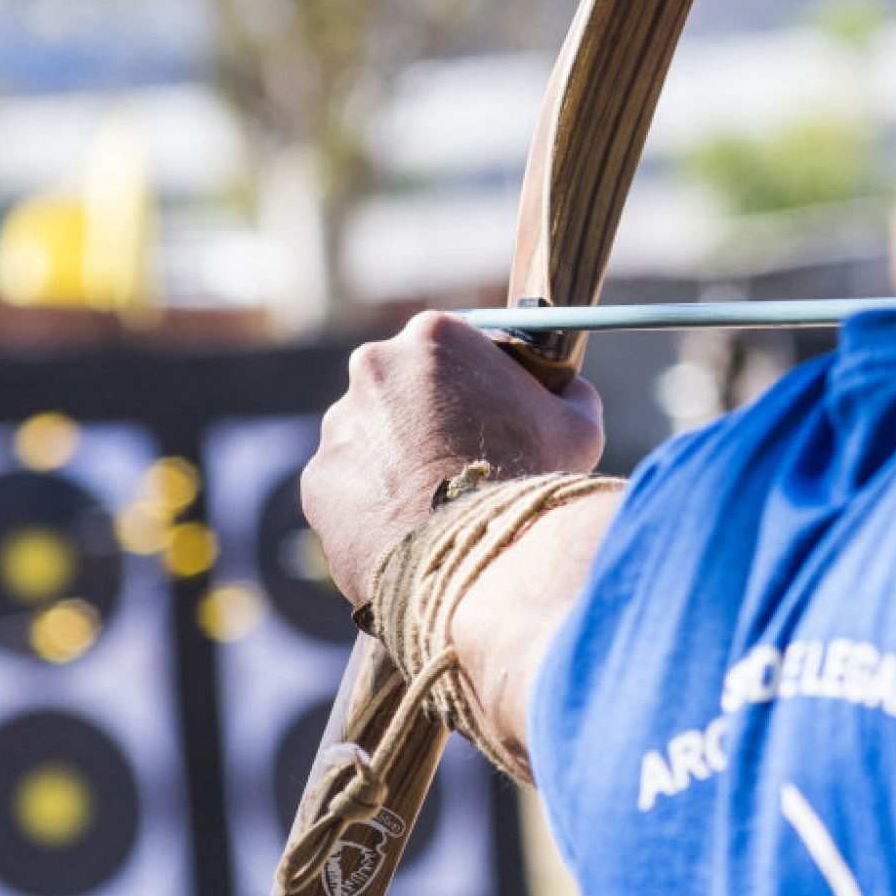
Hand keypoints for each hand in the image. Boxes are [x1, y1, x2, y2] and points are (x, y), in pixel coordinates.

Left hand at [302, 311, 604, 604]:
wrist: (478, 558)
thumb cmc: (530, 480)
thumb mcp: (577, 426)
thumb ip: (567, 395)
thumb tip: (569, 390)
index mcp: (434, 337)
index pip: (452, 346)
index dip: (475, 381)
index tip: (489, 411)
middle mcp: (375, 367)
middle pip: (404, 388)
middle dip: (429, 419)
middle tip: (464, 461)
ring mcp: (339, 425)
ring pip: (373, 439)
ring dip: (400, 463)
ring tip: (439, 507)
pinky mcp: (318, 480)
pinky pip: (350, 489)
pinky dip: (376, 506)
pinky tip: (412, 530)